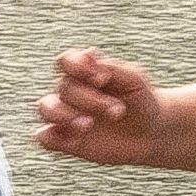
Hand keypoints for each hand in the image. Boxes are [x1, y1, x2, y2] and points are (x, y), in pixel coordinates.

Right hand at [34, 46, 164, 166]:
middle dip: (90, 100)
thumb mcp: (134, 79)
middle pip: (64, 88)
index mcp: (86, 72)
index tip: (102, 79)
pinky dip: (49, 137)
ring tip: (88, 125)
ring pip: (45, 108)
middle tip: (117, 111)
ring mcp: (66, 115)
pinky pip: (44, 137)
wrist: (151, 134)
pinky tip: (72, 139)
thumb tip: (88, 56)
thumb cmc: (142, 100)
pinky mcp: (65, 140)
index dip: (76, 66)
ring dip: (63, 115)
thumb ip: (110, 66)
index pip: (66, 61)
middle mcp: (72, 92)